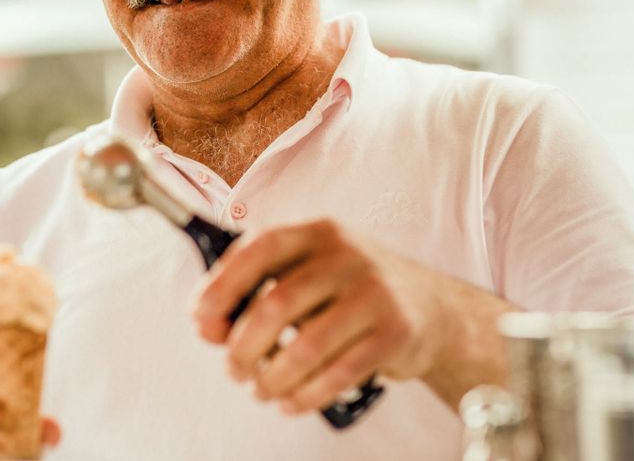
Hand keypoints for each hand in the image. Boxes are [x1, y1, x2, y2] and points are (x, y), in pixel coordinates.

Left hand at [193, 219, 510, 412]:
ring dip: (272, 378)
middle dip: (243, 346)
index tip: (201, 318)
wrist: (432, 307)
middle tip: (233, 368)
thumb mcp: (308, 271)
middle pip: (276, 304)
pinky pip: (339, 373)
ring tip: (261, 388)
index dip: (221, 286)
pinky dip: (306, 395)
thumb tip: (207, 324)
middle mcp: (345, 256)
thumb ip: (257, 288)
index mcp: (316, 233)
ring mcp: (373, 293)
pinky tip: (291, 401)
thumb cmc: (351, 290)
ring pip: (305, 346)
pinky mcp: (394, 333)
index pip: (257, 250)